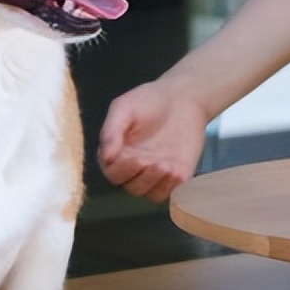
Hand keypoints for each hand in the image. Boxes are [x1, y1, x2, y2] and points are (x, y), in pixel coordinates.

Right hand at [97, 79, 209, 201]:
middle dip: (142, 177)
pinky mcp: (174, 176)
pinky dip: (171, 187)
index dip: (123, 170)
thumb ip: (112, 130)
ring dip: (156, 183)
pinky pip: (168, 192)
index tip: (136, 158)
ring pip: (148, 192)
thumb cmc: (149, 100)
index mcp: (117, 152)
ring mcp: (154, 174)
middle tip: (154, 162)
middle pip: (130, 186)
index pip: (113, 173)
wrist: (182, 97)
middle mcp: (133, 167)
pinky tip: (177, 172)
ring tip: (168, 166)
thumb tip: (106, 155)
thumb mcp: (125, 108)